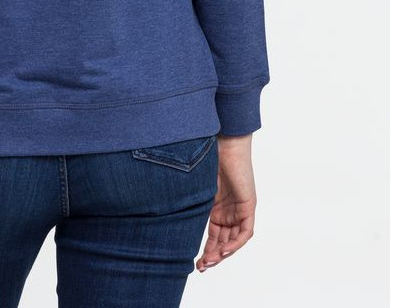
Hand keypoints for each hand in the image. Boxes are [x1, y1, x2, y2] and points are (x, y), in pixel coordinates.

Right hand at [196, 133, 256, 270]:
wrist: (223, 141)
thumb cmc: (206, 155)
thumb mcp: (193, 184)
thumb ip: (186, 198)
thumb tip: (158, 205)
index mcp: (216, 207)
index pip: (214, 236)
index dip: (206, 251)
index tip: (196, 263)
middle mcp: (229, 210)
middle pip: (223, 241)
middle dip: (213, 256)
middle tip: (201, 267)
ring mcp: (239, 208)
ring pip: (234, 240)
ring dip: (223, 253)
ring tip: (210, 262)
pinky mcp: (249, 205)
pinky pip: (245, 232)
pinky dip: (235, 243)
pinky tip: (223, 251)